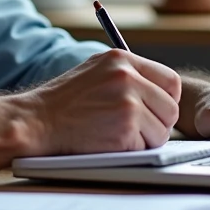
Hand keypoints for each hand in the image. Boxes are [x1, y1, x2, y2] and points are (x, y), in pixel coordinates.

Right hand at [21, 50, 181, 155]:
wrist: (38, 120)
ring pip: (163, 130)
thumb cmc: (64, 101)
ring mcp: (128, 103)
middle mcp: (128, 77)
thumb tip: (158, 89)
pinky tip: (110, 142)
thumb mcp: (96, 70)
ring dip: (146, 139)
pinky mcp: (125, 128)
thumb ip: (126, 74)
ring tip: (118, 134)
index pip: (171, 80)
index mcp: (122, 59)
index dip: (166, 99)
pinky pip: (147, 147)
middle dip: (159, 123)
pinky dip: (133, 150)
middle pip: (171, 108)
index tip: (155, 110)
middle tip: (137, 129)